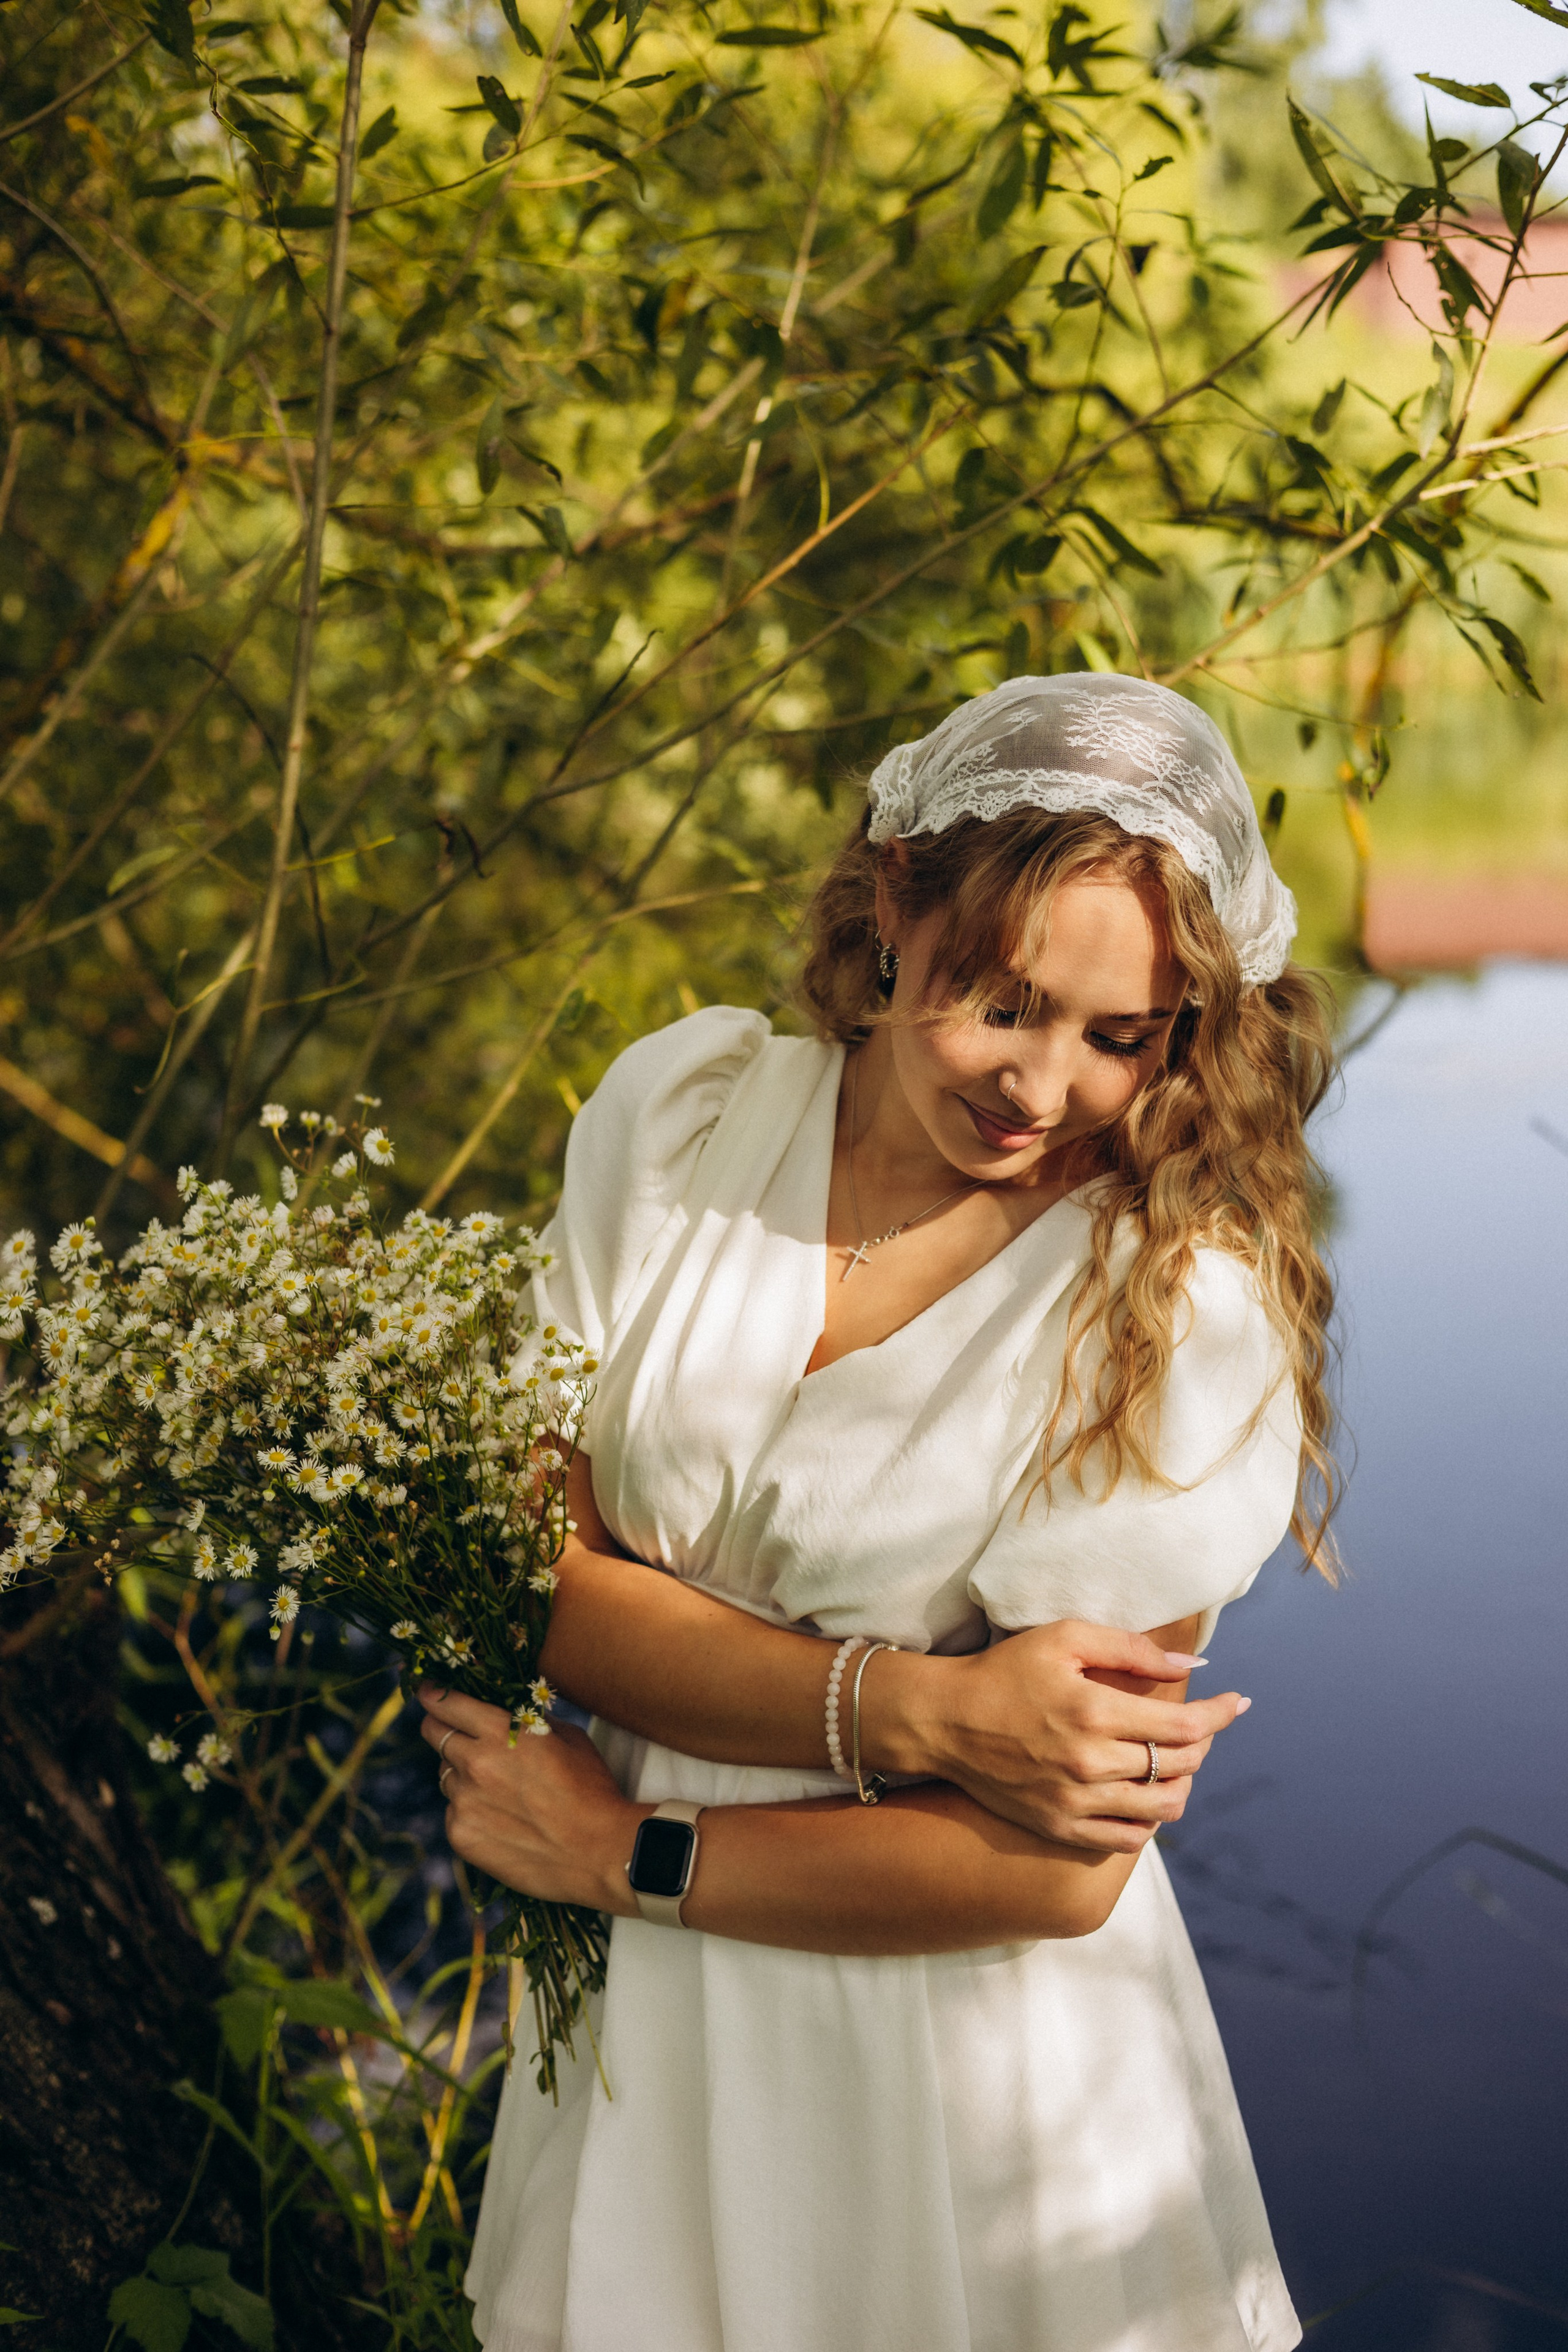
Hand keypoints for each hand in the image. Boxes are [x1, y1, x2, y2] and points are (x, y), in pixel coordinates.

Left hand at [417, 1685, 643, 1913]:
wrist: (599, 1852)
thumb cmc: (591, 1790)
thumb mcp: (566, 1737)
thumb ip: (526, 1723)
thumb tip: (505, 1715)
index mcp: (499, 1731)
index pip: (446, 1704)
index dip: (432, 1695)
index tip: (426, 1691)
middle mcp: (473, 1763)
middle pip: (434, 1734)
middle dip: (440, 1728)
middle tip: (454, 1733)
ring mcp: (464, 1802)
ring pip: (446, 1777)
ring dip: (463, 1775)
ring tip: (500, 1790)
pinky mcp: (462, 1836)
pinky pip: (454, 1813)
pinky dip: (470, 1811)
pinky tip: (501, 1820)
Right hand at [899, 1621, 1249, 1853]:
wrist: (945, 1721)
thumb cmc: (1005, 1671)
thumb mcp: (1064, 1638)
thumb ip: (1130, 1649)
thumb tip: (1190, 1668)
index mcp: (1096, 1712)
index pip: (1186, 1726)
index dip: (1221, 1714)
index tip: (1237, 1702)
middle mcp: (1091, 1764)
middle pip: (1181, 1766)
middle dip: (1205, 1743)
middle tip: (1203, 1725)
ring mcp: (1076, 1803)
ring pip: (1162, 1809)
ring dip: (1183, 1784)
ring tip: (1178, 1763)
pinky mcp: (1060, 1827)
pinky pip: (1127, 1840)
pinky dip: (1150, 1822)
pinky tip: (1147, 1797)